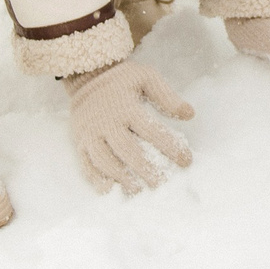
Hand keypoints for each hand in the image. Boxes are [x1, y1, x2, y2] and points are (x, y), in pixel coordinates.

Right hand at [64, 59, 194, 193]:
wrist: (85, 77)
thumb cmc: (121, 80)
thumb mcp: (146, 77)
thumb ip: (166, 96)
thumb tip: (190, 114)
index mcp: (126, 106)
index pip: (151, 130)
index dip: (170, 146)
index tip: (186, 161)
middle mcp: (107, 121)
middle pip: (127, 150)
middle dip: (146, 169)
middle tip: (162, 185)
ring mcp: (90, 134)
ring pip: (105, 160)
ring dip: (121, 178)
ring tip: (139, 191)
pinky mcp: (79, 142)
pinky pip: (86, 164)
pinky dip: (96, 179)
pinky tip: (110, 190)